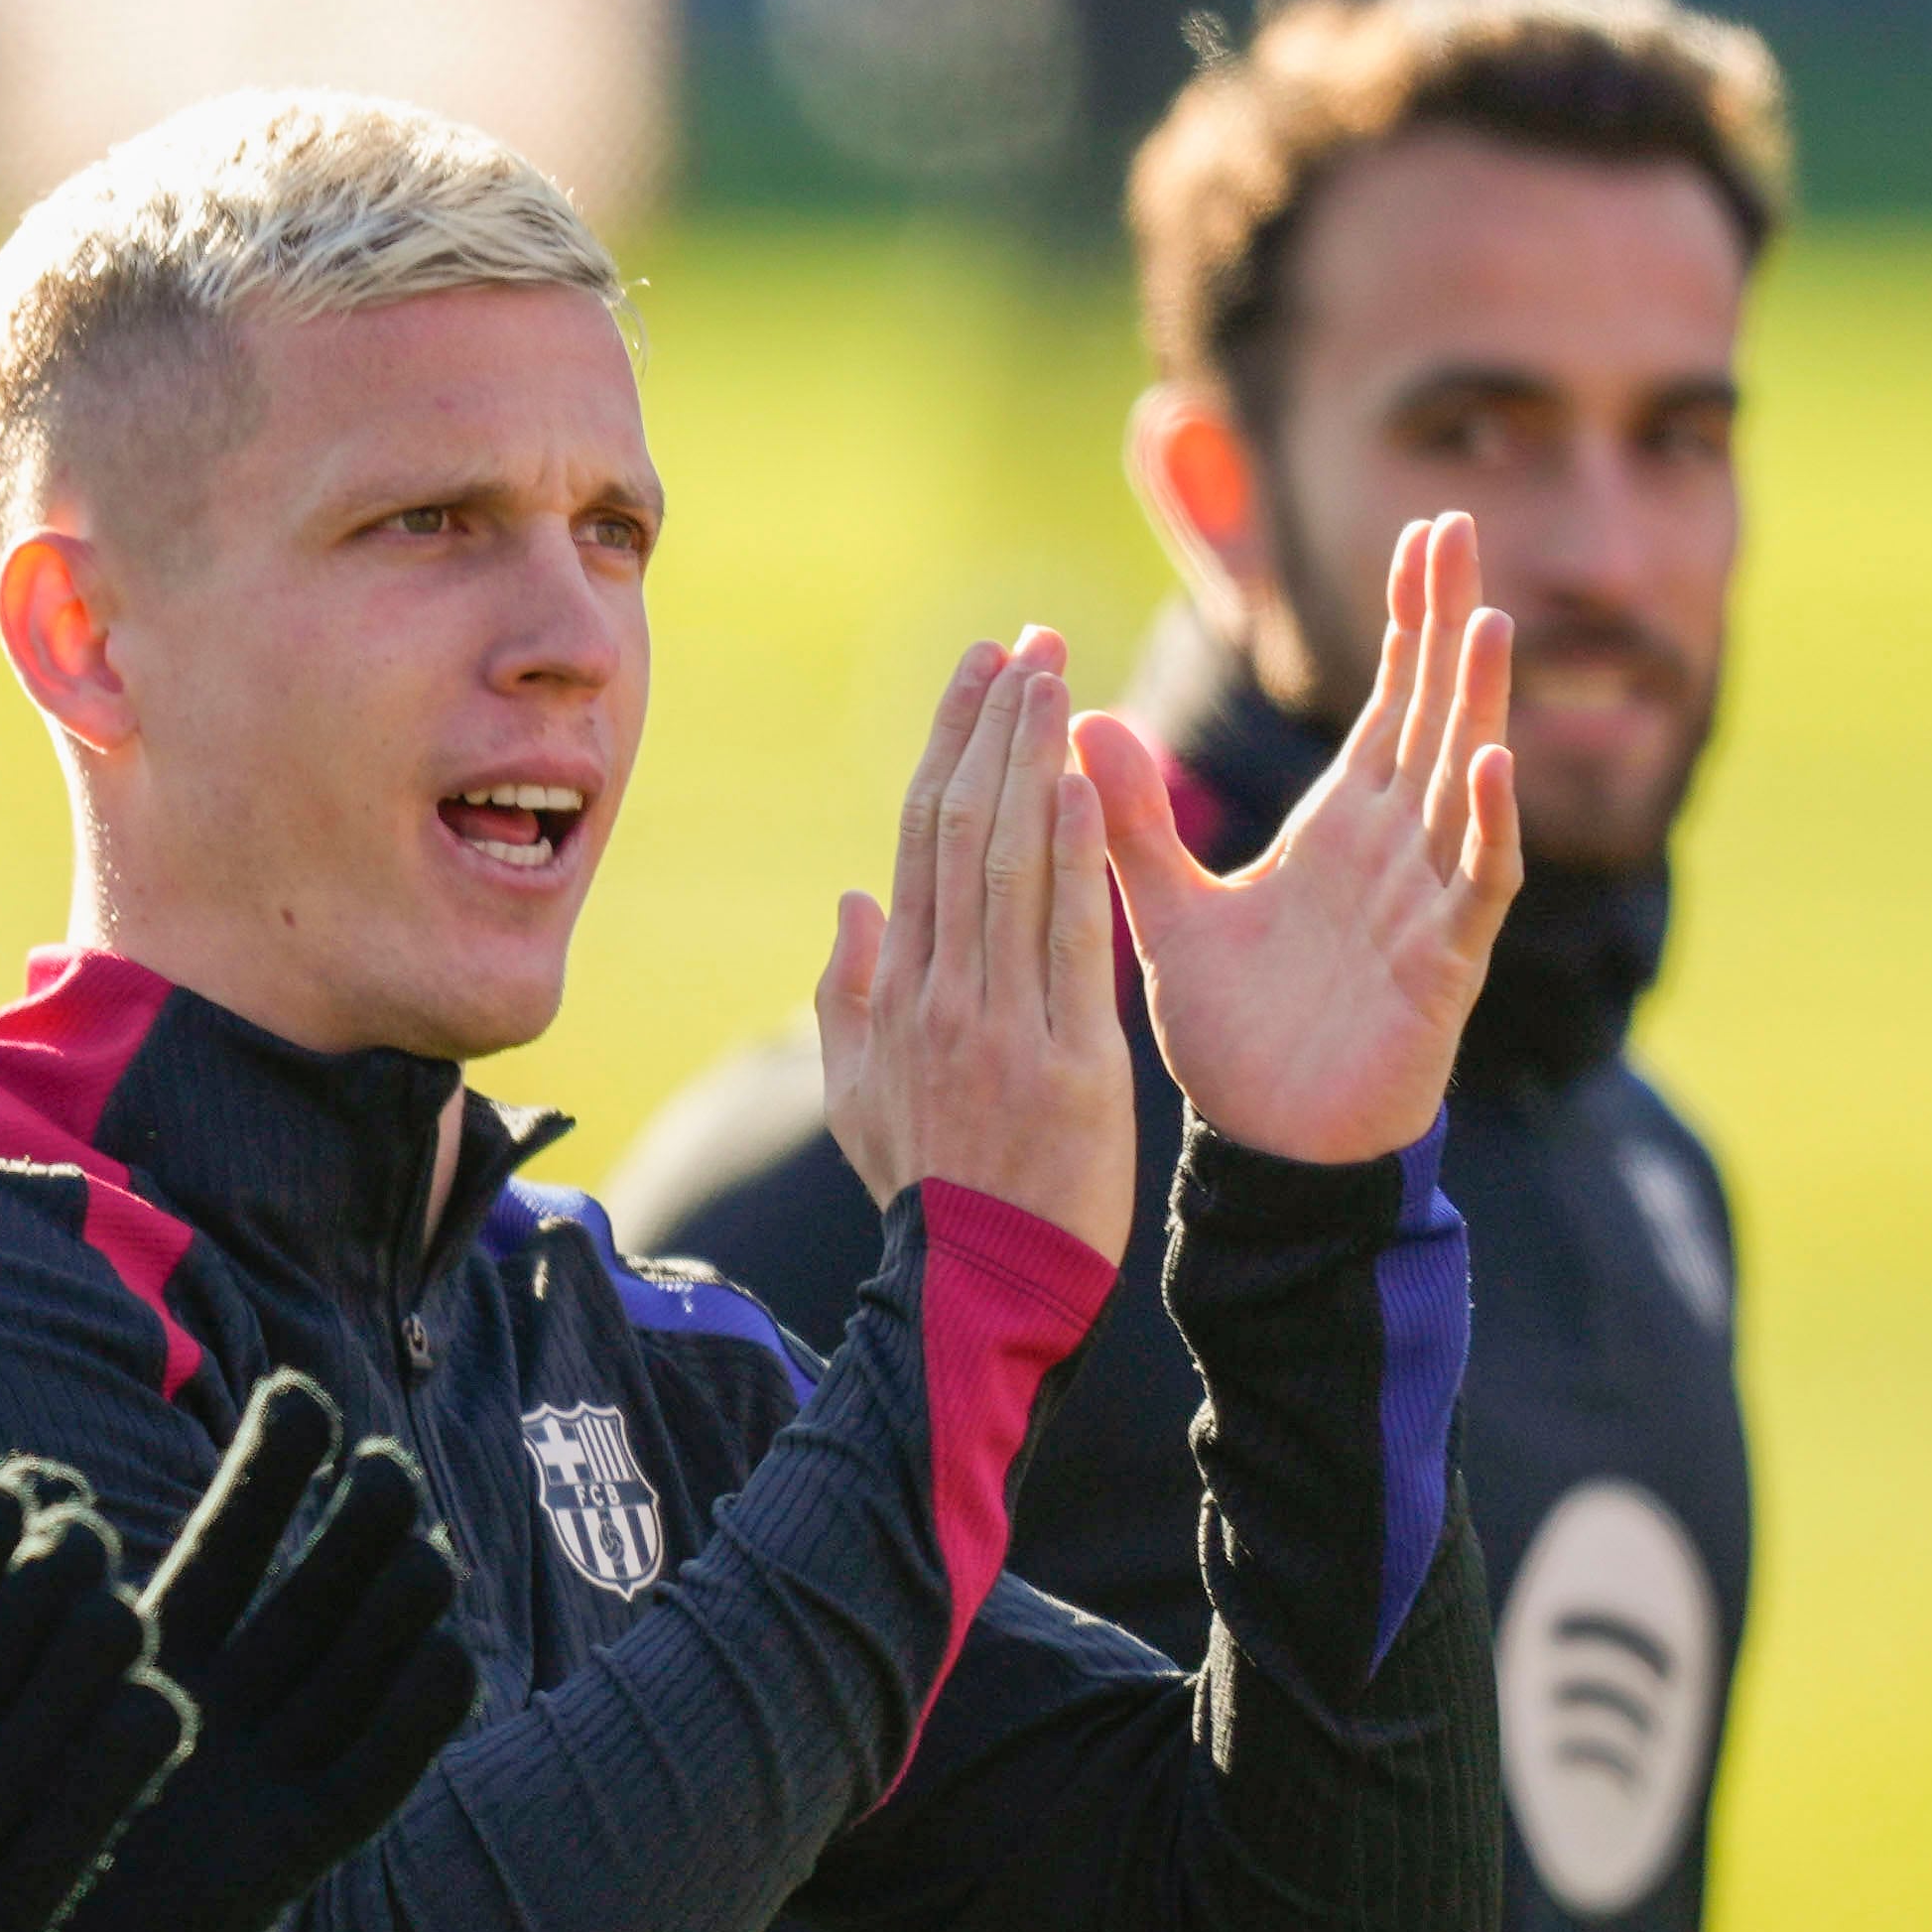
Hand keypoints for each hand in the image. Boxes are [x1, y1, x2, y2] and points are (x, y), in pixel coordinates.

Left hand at [32, 1373, 470, 1931]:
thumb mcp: (10, 1679)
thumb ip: (39, 1591)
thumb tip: (45, 1474)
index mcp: (167, 1639)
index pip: (236, 1535)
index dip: (272, 1468)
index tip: (297, 1396)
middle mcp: (234, 1692)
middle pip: (318, 1591)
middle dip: (356, 1523)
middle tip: (377, 1464)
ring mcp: (273, 1765)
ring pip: (359, 1668)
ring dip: (399, 1606)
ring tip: (422, 1549)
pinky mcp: (298, 1846)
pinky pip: (372, 1779)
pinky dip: (415, 1724)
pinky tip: (451, 1659)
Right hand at [817, 628, 1136, 1258]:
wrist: (977, 1291)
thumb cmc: (926, 1193)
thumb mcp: (859, 1098)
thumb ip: (848, 997)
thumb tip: (853, 900)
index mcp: (898, 992)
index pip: (920, 837)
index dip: (950, 744)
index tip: (980, 669)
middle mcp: (941, 992)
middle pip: (962, 829)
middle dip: (995, 725)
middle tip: (1028, 640)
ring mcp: (1000, 1024)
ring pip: (1008, 865)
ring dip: (1032, 760)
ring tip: (1055, 676)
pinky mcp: (1067, 1062)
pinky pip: (1065, 942)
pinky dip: (1071, 858)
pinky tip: (1083, 783)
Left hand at [1077, 511, 1522, 1163]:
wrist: (1263, 1146)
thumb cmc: (1236, 1032)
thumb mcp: (1168, 911)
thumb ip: (1129, 823)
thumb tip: (1077, 724)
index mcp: (1344, 829)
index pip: (1390, 703)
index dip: (1410, 622)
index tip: (1425, 531)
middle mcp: (1396, 851)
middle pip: (1436, 716)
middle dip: (1448, 626)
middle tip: (1459, 526)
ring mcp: (1427, 904)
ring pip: (1465, 785)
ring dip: (1477, 706)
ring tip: (1483, 622)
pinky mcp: (1441, 966)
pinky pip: (1475, 884)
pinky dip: (1488, 826)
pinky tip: (1493, 764)